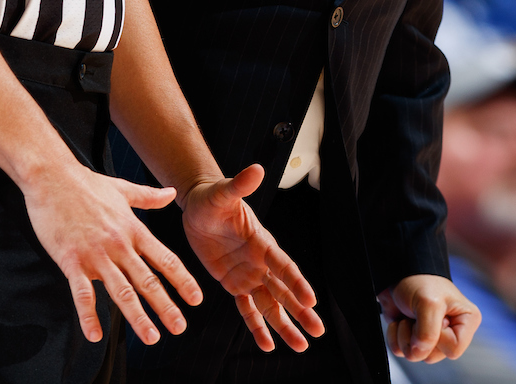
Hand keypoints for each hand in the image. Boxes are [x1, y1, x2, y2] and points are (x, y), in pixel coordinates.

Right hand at [24, 159, 203, 345]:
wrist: (52, 177)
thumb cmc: (86, 183)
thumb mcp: (122, 189)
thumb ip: (149, 197)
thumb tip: (172, 192)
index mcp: (132, 229)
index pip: (164, 258)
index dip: (182, 280)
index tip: (196, 299)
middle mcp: (119, 244)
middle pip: (147, 280)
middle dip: (165, 306)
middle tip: (180, 328)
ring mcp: (96, 254)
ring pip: (121, 291)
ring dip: (138, 317)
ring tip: (151, 338)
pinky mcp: (71, 260)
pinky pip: (82, 294)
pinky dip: (89, 316)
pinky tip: (95, 336)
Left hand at [181, 163, 324, 352]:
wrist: (198, 208)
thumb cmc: (212, 197)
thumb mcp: (223, 192)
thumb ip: (240, 185)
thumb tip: (257, 169)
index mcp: (261, 241)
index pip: (283, 264)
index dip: (296, 282)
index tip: (310, 299)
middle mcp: (260, 261)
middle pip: (283, 290)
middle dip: (300, 311)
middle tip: (317, 331)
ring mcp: (249, 274)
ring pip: (270, 305)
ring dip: (285, 325)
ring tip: (301, 346)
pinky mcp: (234, 283)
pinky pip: (247, 309)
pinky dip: (257, 327)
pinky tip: (267, 345)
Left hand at [378, 274, 480, 362]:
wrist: (397, 270)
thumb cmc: (419, 279)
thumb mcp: (429, 303)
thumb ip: (428, 333)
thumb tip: (419, 353)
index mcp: (466, 322)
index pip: (453, 349)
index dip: (438, 337)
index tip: (433, 316)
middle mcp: (451, 332)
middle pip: (432, 356)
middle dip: (418, 336)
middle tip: (417, 314)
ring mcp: (432, 336)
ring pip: (416, 356)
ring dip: (405, 335)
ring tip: (409, 315)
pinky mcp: (414, 337)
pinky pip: (401, 351)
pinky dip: (394, 336)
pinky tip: (399, 320)